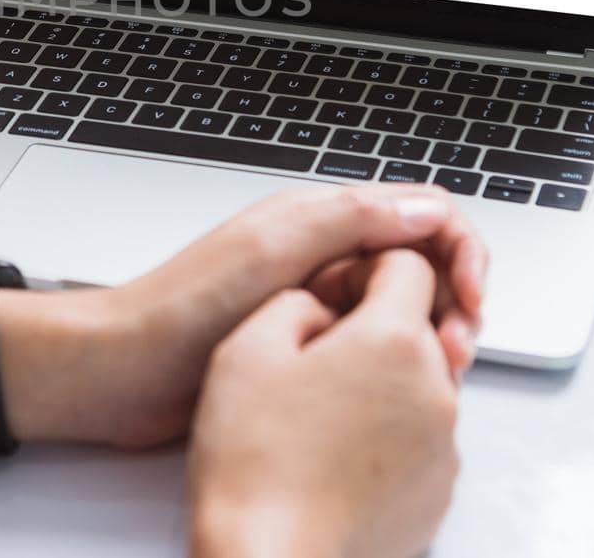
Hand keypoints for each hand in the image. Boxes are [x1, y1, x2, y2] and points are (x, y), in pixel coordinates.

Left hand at [0, 184, 484, 448]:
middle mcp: (323, 252)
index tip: (469, 300)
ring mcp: (315, 297)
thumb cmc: (182, 308)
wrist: (124, 368)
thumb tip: (426, 207)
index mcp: (321, 218)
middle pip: (423, 261)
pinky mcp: (305, 343)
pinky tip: (392, 385)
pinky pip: (371, 342)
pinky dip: (396, 360)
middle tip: (453, 352)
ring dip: (430, 333)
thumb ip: (351, 220)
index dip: (461, 252)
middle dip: (454, 299)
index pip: (422, 213)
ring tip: (431, 373)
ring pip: (403, 305)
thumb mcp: (273, 249)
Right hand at [187, 252, 460, 557]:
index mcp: (393, 343)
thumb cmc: (254, 464)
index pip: (409, 267)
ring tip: (315, 416)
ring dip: (379, 386)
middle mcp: (434, 392)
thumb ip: (295, 302)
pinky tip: (331, 456)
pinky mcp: (437, 495)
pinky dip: (386, 437)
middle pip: (417, 329)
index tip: (333, 294)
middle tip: (310, 359)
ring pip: (419, 386)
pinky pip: (419, 441)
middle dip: (370, 330)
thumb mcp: (246, 347)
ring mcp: (443, 450)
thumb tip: (320, 310)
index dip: (364, 270)